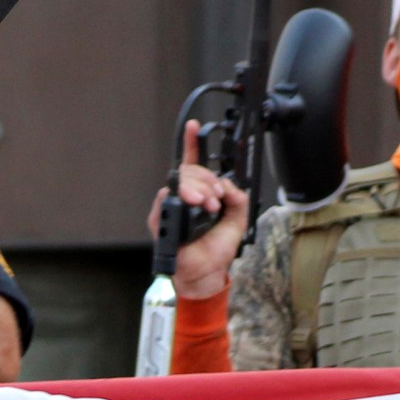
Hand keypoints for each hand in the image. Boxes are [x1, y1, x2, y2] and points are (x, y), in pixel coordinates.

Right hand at [144, 121, 248, 299]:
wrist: (208, 272)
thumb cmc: (217, 248)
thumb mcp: (237, 219)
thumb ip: (238, 198)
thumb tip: (228, 185)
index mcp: (199, 194)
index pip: (193, 164)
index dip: (192, 143)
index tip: (193, 126)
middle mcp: (183, 197)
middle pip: (190, 171)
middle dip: (207, 179)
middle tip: (217, 198)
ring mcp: (171, 207)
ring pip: (181, 181)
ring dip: (199, 189)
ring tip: (210, 205)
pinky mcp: (161, 219)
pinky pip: (166, 198)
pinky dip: (183, 197)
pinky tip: (194, 204)